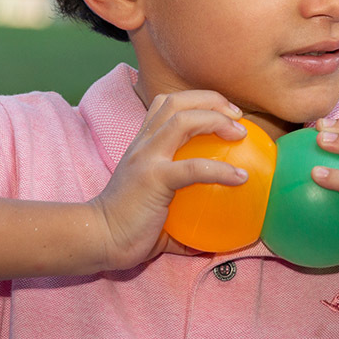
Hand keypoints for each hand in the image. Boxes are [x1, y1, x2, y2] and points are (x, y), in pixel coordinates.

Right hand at [89, 90, 249, 270]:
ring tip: (239, 133)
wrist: (97, 238)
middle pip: (177, 102)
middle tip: (238, 116)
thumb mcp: (156, 207)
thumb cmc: (127, 228)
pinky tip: (241, 177)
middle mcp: (144, 143)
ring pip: (182, 119)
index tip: (226, 114)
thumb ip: (182, 214)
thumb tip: (212, 237)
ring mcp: (147, 158)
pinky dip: (221, 168)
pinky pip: (194, 166)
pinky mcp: (154, 178)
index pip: (166, 105)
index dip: (199, 100)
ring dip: (216, 120)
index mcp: (143, 144)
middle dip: (211, 100)